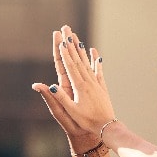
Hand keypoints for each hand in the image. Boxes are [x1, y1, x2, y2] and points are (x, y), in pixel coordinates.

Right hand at [32, 25, 117, 150]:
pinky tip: (94, 51)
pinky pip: (97, 70)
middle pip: (78, 59)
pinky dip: (95, 60)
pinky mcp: (101, 86)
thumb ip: (60, 98)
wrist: (106, 126)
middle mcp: (88, 81)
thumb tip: (51, 85)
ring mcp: (96, 82)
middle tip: (67, 31)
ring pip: (86, 62)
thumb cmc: (86, 121)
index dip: (65, 53)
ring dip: (80, 49)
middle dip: (71, 45)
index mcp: (79, 86)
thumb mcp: (71, 110)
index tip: (62, 40)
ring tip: (76, 37)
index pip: (70, 66)